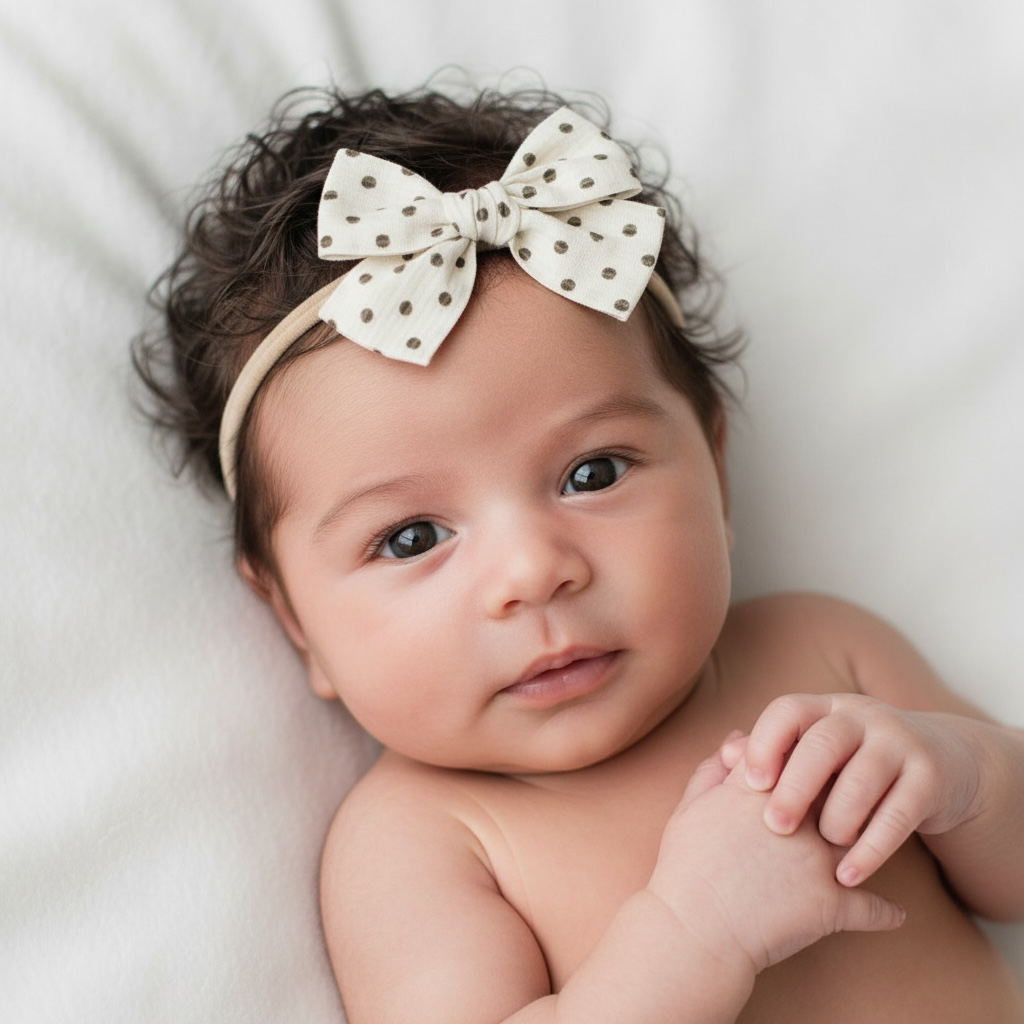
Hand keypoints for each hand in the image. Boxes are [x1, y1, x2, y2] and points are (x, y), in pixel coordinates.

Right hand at [648, 737, 904, 976]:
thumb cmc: (684, 869)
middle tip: (849, 787)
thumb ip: (711, 770)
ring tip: (878, 840)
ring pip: (861, 835)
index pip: (789, 752)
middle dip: (842, 782)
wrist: (694, 928)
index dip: (801, 753)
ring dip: (872, 836)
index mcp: (755, 790)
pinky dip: (885, 912)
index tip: (810, 759)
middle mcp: (794, 817)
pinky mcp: (830, 902)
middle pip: (832, 785)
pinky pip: (870, 906)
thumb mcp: (688, 808)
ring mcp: (816, 859)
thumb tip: (735, 740)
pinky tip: (895, 914)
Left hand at [740, 694, 984, 886]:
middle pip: (823, 742)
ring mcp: (899, 743)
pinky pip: (899, 814)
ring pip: (863, 778)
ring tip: (823, 850)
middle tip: (775, 825)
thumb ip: (775, 753)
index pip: (788, 710)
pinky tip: (848, 876)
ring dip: (838, 819)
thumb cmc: (856, 764)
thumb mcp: (818, 753)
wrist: (944, 763)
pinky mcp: (930, 777)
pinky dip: (871, 849)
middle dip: (795, 786)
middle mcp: (862, 716)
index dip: (766, 743)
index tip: (749, 784)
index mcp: (826, 707)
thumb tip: (724, 755)